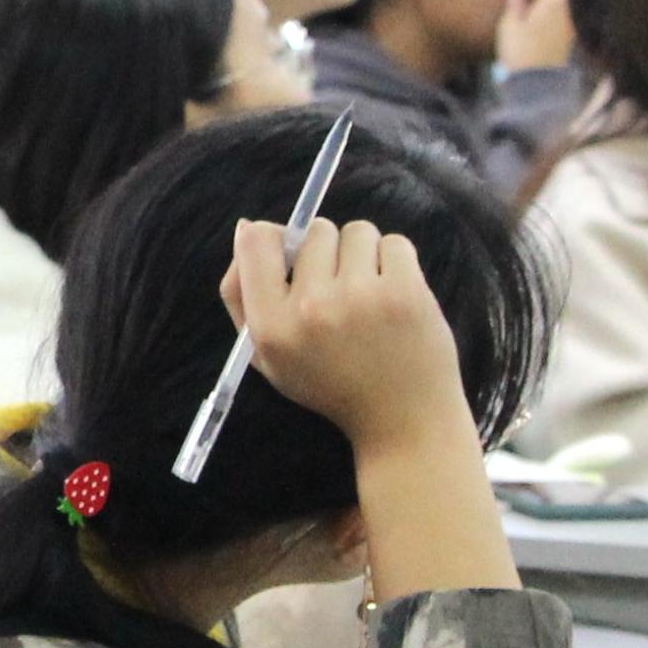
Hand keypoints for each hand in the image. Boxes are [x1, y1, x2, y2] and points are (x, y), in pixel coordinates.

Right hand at [232, 216, 475, 457]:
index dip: (276, 237)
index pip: (257, 243)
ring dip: (363, 255)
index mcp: (272, 327)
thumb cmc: (331, 384)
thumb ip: (242, 296)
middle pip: (314, 231)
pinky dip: (395, 263)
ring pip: (357, 232)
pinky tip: (394, 296)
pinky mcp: (405, 291)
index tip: (293, 254)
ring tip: (369, 293)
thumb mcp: (269, 356)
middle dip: (327, 251)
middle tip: (340, 288)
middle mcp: (311, 309)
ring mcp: (360, 297)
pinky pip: (394, 242)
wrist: (402, 421)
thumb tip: (246, 226)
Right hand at [494, 0, 575, 72]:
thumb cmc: (522, 53)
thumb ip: (514, 5)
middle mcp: (565, 12)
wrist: (537, 87)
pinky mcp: (563, 40)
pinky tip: (535, 10)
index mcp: (554, 3)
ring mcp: (566, 27)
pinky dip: (547, 8)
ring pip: (559, 2)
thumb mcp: (510, 26)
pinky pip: (557, 16)